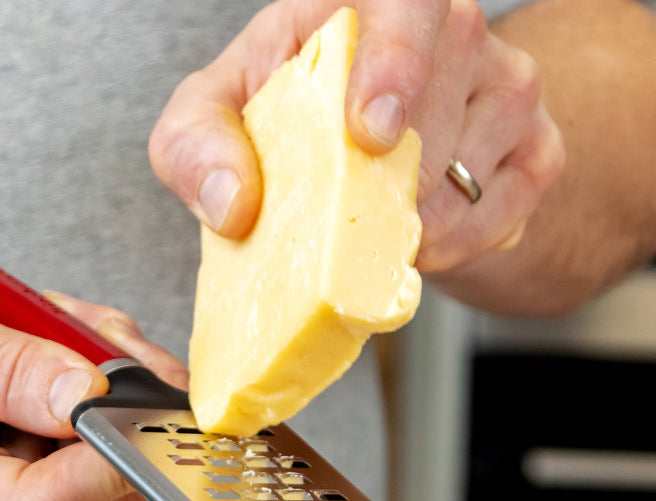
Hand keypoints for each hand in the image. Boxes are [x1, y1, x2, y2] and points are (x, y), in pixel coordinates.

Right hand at [0, 258, 187, 500]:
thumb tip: (85, 396)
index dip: (107, 463)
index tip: (139, 401)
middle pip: (101, 485)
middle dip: (118, 395)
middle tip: (86, 329)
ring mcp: (18, 497)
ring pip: (120, 452)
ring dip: (113, 377)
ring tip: (58, 328)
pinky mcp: (43, 475)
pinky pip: (110, 434)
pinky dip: (106, 379)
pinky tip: (64, 344)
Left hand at [149, 0, 563, 275]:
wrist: (360, 163)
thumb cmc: (281, 125)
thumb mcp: (212, 122)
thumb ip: (196, 146)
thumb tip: (232, 203)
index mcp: (366, 5)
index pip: (409, 1)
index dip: (397, 63)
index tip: (371, 135)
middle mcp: (450, 31)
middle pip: (439, 107)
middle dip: (382, 187)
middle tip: (343, 213)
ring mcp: (505, 87)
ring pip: (470, 173)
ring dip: (411, 225)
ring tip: (372, 224)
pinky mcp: (535, 149)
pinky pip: (503, 211)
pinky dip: (453, 246)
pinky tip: (415, 238)